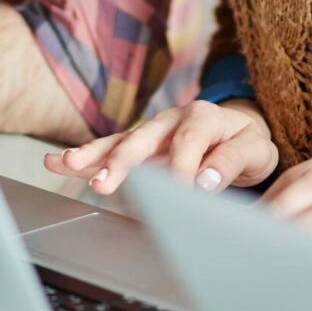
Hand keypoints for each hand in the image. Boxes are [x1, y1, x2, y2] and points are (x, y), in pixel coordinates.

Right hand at [42, 100, 279, 193]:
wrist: (240, 132)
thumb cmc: (247, 143)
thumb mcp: (255, 150)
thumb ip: (232, 162)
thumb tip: (206, 181)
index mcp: (203, 117)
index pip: (188, 142)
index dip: (180, 168)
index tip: (176, 193)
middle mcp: (172, 120)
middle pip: (144, 139)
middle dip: (122, 162)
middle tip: (103, 183)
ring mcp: (152, 132)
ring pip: (120, 142)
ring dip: (94, 155)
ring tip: (68, 164)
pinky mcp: (140, 146)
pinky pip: (110, 150)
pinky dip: (85, 157)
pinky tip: (56, 162)